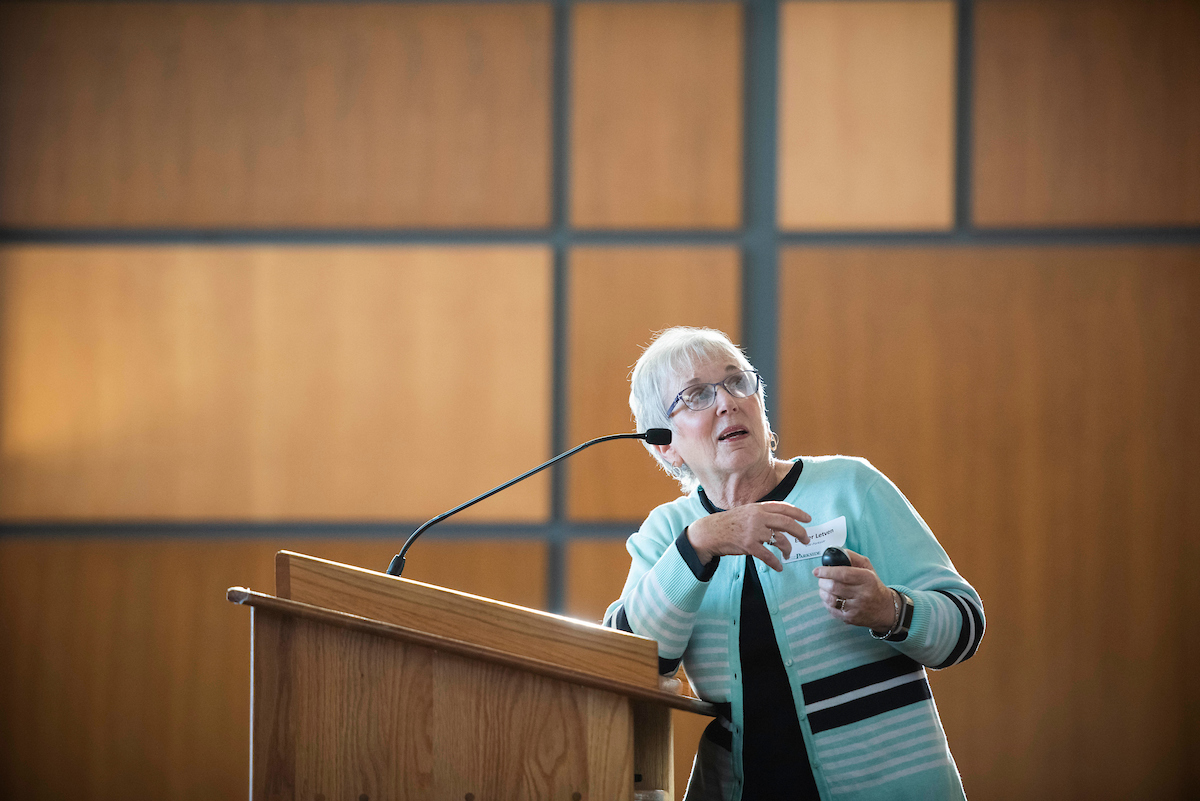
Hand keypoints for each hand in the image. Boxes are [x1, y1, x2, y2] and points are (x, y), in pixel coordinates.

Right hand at [687, 502, 811, 571]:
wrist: (710, 532)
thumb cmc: (729, 523)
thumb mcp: (746, 511)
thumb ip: (762, 513)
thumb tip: (781, 518)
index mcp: (759, 508)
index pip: (784, 508)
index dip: (798, 513)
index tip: (808, 519)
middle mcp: (758, 517)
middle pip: (787, 523)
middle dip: (800, 532)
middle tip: (806, 539)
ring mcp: (753, 531)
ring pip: (780, 540)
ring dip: (788, 549)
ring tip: (789, 554)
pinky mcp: (749, 545)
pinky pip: (768, 556)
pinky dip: (776, 563)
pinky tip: (779, 567)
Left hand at [812, 550, 895, 630]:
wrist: (884, 609)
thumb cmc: (872, 584)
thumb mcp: (867, 567)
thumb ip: (852, 557)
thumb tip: (835, 552)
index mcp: (867, 579)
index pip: (843, 574)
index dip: (827, 572)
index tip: (817, 571)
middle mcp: (862, 594)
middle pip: (834, 587)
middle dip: (823, 582)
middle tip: (821, 579)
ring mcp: (856, 608)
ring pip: (831, 599)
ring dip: (822, 592)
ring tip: (824, 588)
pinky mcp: (851, 618)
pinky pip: (832, 610)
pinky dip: (826, 603)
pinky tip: (830, 598)